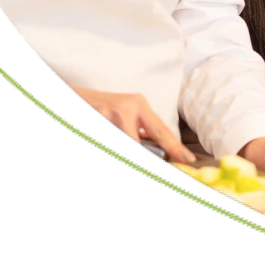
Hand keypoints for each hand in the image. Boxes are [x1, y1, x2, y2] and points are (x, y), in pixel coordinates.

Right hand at [70, 87, 195, 164]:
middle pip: (139, 142)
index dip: (175, 147)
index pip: (162, 130)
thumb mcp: (126, 115)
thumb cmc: (105, 108)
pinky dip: (108, 144)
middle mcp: (127, 108)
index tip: (189, 159)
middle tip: (161, 170)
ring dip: (124, 143)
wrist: (75, 94)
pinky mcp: (96, 119)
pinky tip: (105, 128)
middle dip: (148, 156)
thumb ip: (140, 131)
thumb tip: (158, 153)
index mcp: (140, 105)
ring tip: (116, 125)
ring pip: (127, 140)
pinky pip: (108, 143)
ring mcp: (109, 115)